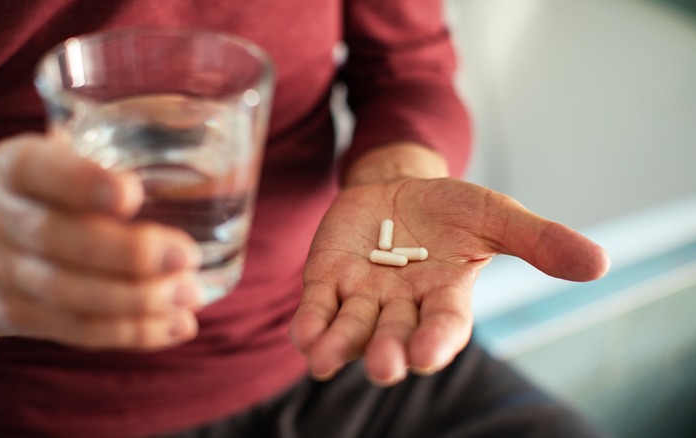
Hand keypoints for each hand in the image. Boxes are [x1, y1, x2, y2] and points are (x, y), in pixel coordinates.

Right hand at [0, 134, 202, 359]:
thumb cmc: (47, 196)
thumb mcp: (58, 159)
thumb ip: (106, 145)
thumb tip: (198, 131)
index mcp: (11, 166)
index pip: (34, 169)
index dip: (81, 183)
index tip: (133, 194)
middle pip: (56, 240)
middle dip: (126, 254)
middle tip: (186, 256)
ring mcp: (1, 273)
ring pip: (69, 295)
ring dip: (138, 300)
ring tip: (190, 293)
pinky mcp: (18, 317)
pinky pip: (78, 331)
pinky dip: (134, 332)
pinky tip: (177, 325)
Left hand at [290, 177, 609, 385]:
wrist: (400, 187)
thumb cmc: (452, 209)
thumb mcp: (497, 216)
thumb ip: (540, 241)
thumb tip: (600, 263)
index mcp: (446, 296)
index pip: (444, 326)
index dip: (437, 341)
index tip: (429, 354)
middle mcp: (402, 306)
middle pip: (395, 335)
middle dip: (388, 351)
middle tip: (385, 366)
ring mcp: (363, 295)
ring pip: (351, 328)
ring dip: (339, 346)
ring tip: (323, 362)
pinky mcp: (328, 280)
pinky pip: (318, 307)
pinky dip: (310, 323)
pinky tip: (301, 337)